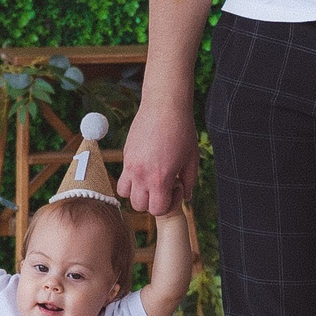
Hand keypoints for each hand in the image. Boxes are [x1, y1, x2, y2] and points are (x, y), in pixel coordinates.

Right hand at [120, 98, 197, 217]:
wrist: (164, 105)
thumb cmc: (182, 130)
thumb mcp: (192, 159)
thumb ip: (189, 182)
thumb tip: (185, 197)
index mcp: (160, 178)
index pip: (157, 210)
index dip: (168, 205)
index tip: (176, 188)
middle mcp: (141, 175)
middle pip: (139, 206)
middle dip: (152, 201)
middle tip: (164, 185)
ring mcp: (130, 165)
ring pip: (126, 195)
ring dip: (138, 193)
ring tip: (151, 179)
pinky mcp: (125, 155)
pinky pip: (123, 178)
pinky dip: (132, 180)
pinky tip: (146, 167)